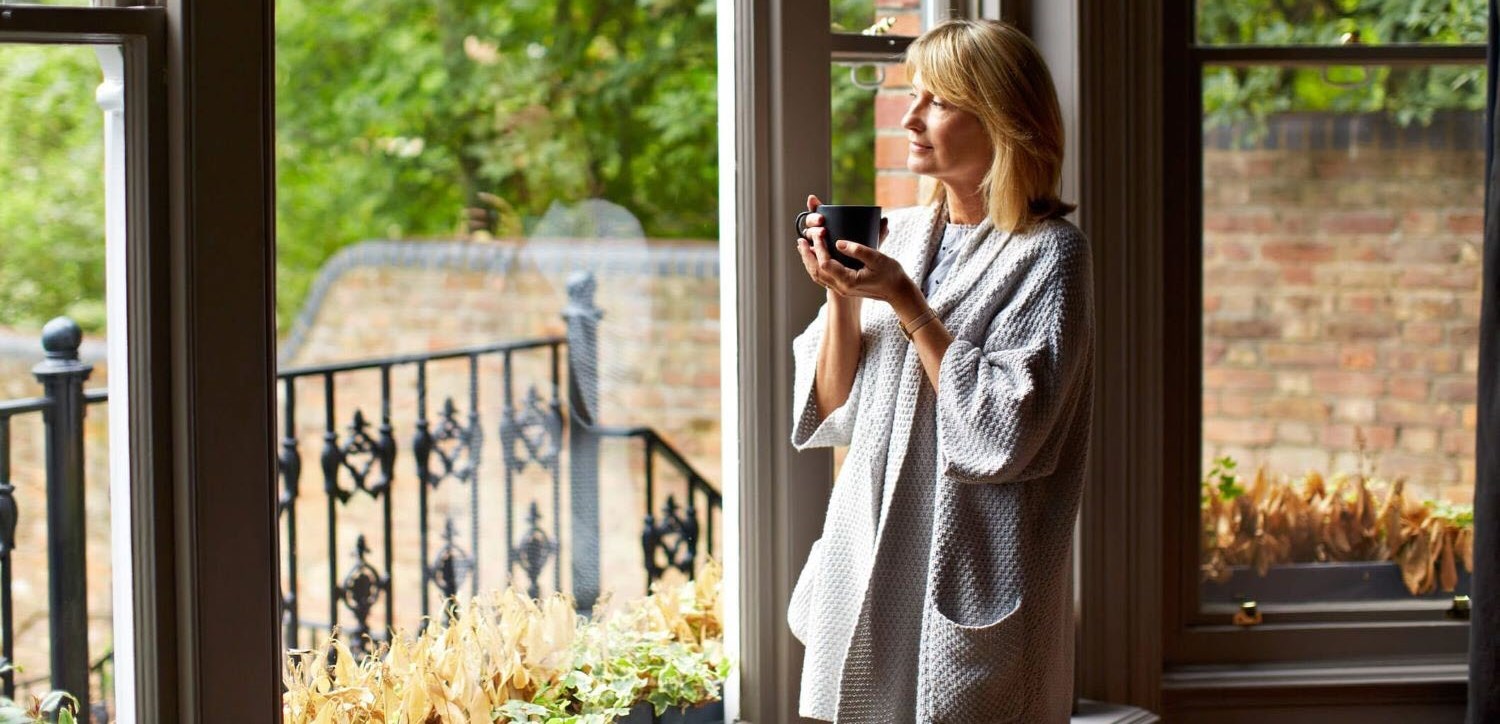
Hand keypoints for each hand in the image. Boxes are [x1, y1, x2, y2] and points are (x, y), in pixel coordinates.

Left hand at [795, 194, 913, 304]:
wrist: (897, 292)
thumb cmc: (890, 274)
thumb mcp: (877, 258)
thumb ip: (858, 250)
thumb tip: (839, 242)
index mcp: (848, 281)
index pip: (826, 263)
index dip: (819, 247)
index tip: (819, 233)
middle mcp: (841, 287)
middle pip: (816, 271)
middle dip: (807, 255)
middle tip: (801, 239)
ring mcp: (841, 289)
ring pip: (818, 276)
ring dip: (809, 261)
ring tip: (803, 246)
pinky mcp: (843, 287)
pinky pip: (824, 277)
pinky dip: (816, 266)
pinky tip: (815, 256)